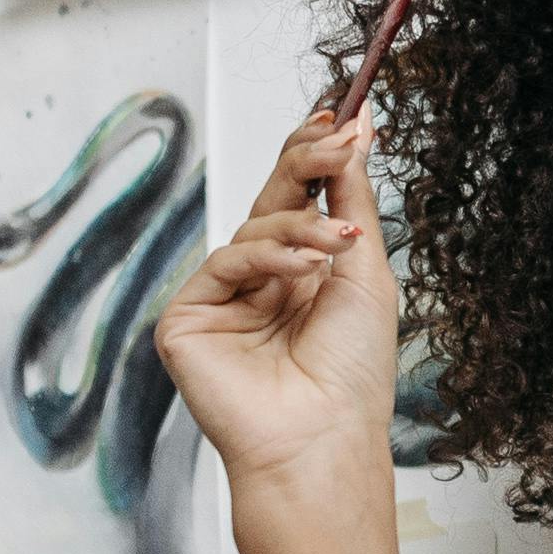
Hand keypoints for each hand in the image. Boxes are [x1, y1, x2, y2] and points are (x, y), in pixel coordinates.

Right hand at [157, 102, 401, 489]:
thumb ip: (350, 199)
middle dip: (306, 161)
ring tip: (338, 245)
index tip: (344, 116)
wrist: (326, 437)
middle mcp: (260, 282)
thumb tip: (354, 129)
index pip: (300, 198)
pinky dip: (266, 257)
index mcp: (303, 272)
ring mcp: (221, 300)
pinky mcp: (188, 318)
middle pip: (271, 199)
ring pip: (253, 227)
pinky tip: (302, 270)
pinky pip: (224, 261)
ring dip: (301, 224)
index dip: (315, 155)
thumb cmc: (353, 372)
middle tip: (336, 134)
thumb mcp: (365, 270)